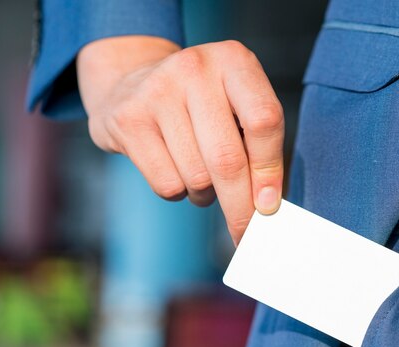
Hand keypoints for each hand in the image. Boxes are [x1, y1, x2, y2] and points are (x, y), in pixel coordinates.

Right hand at [77, 36, 283, 244]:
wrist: (128, 81)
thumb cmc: (197, 105)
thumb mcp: (233, 105)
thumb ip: (256, 144)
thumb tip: (268, 204)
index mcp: (234, 60)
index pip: (264, 122)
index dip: (270, 171)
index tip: (270, 207)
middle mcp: (196, 68)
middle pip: (228, 159)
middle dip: (240, 207)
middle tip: (245, 233)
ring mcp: (157, 91)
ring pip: (197, 177)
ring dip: (205, 194)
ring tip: (200, 175)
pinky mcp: (128, 119)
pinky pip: (167, 184)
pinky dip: (178, 192)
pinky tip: (174, 170)